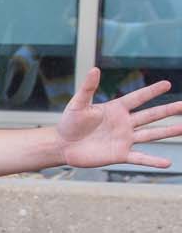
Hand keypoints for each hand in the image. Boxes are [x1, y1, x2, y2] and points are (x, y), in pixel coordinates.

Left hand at [57, 70, 181, 169]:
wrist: (62, 145)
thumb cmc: (69, 122)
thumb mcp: (78, 104)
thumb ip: (88, 88)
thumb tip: (95, 69)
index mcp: (116, 108)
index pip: (139, 98)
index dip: (152, 91)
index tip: (167, 84)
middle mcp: (124, 123)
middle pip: (151, 115)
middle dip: (168, 110)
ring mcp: (124, 139)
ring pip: (151, 134)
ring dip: (168, 131)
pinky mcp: (120, 154)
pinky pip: (140, 157)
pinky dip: (153, 160)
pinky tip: (167, 163)